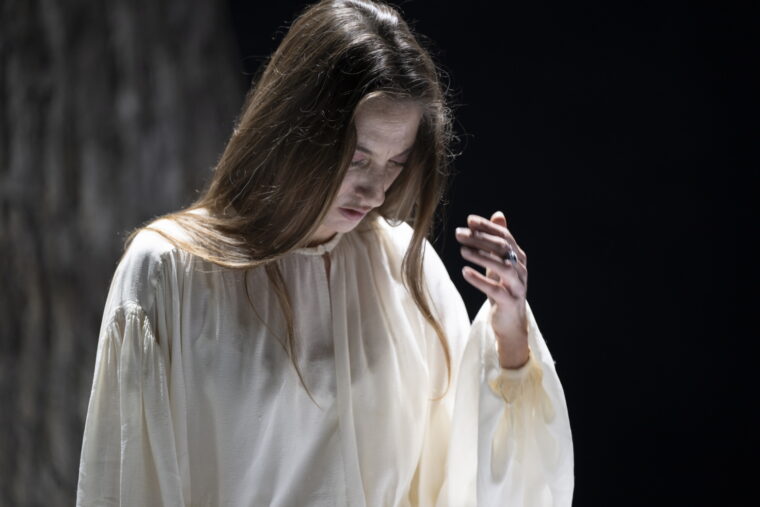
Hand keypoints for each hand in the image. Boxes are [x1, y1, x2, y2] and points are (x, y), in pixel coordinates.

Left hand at [455, 211, 529, 368]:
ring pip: (502, 267)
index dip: (487, 227)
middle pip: (502, 248)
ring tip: (462, 251)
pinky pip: (495, 289)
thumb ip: (499, 240)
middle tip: (459, 234)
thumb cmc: (503, 287)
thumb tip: (498, 214)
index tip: (469, 220)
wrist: (510, 321)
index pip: (504, 236)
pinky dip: (479, 280)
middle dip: (480, 239)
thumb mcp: (500, 262)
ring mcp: (517, 286)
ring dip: (481, 257)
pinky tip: (465, 272)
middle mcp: (521, 269)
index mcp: (519, 256)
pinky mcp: (510, 302)